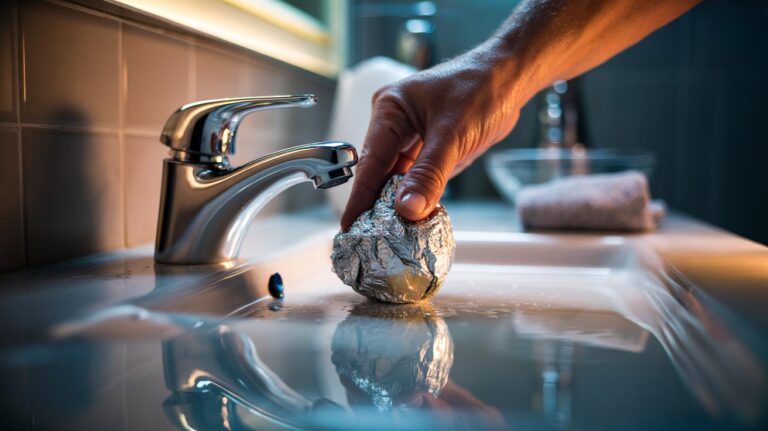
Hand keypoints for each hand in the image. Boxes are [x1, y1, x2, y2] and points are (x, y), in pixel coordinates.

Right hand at [340, 43, 524, 228]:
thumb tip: (407, 210)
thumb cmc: (482, 89)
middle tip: (371, 239)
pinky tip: (416, 218)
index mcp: (390, 111)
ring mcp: (412, 136)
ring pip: (398, 178)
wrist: (512, 77)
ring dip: (398, 204)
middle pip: (380, 173)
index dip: (360, 198)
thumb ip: (429, 175)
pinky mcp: (428, 148)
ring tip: (392, 235)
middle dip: (377, 205)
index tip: (350, 226)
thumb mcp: (453, 135)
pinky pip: (417, 178)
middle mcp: (395, 123)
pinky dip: (417, 196)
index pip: (370, 162)